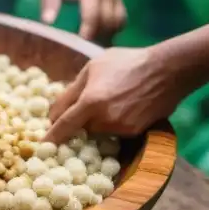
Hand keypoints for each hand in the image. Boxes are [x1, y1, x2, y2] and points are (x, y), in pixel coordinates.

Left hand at [40, 0, 125, 41]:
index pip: (92, 14)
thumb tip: (48, 22)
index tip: (80, 43)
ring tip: (93, 45)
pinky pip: (122, 20)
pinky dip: (114, 31)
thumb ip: (50, 2)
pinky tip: (102, 37)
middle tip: (85, 48)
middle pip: (108, 21)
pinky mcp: (119, 2)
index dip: (88, 31)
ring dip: (108, 35)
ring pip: (118, 22)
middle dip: (98, 37)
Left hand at [43, 47, 183, 142]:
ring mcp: (121, 128)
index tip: (42, 147)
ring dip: (95, 122)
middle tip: (82, 107)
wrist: (166, 70)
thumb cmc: (126, 62)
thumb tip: (56, 112)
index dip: (52, 137)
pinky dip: (111, 123)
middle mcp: (104, 119)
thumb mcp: (92, 68)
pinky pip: (114, 131)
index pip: (64, 125)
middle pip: (80, 129)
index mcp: (90, 101)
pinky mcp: (135, 132)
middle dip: (76, 122)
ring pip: (97, 131)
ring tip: (107, 100)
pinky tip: (120, 106)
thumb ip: (72, 90)